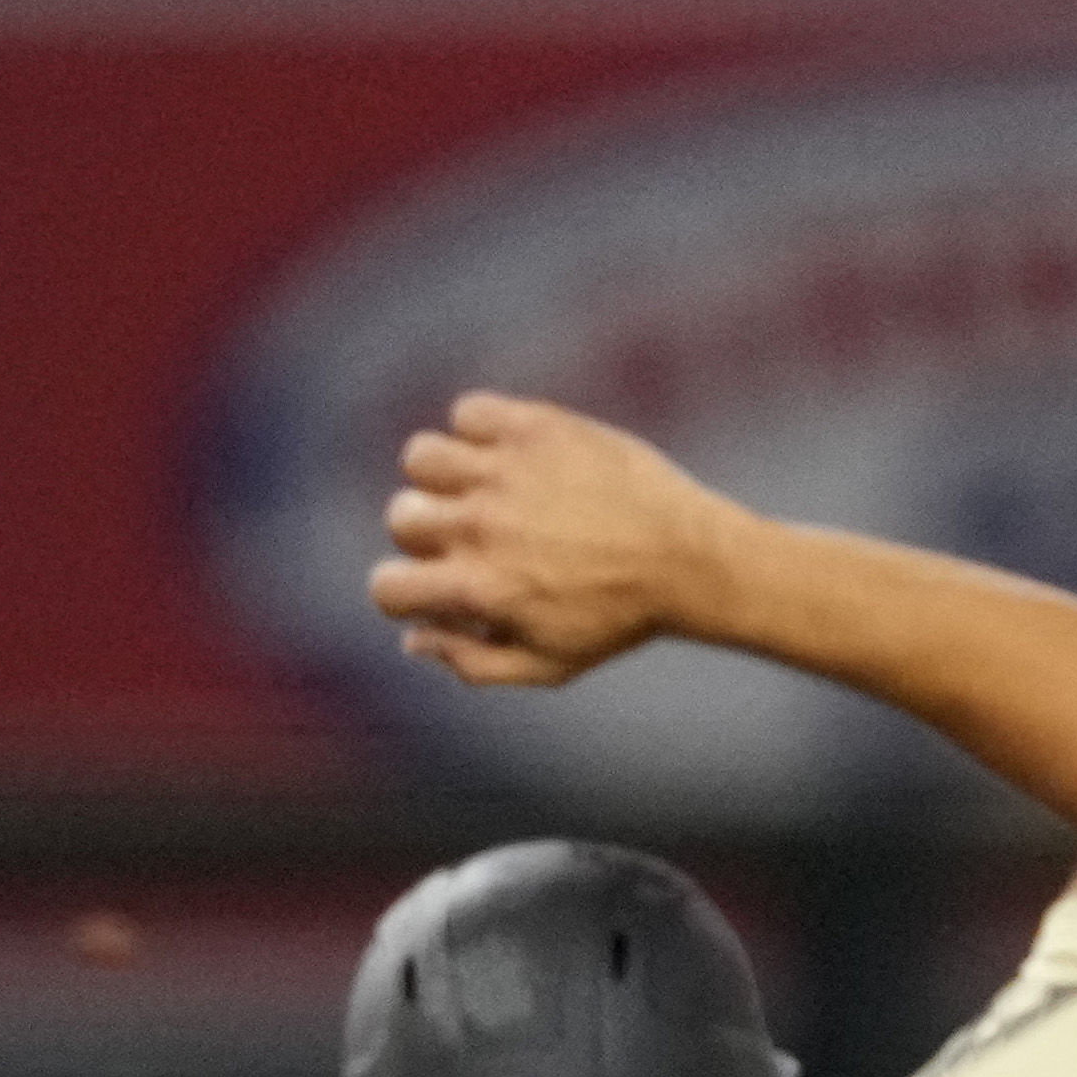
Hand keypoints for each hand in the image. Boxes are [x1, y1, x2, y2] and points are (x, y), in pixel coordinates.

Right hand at [370, 391, 752, 690]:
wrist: (691, 559)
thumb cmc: (620, 619)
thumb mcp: (548, 665)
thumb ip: (472, 663)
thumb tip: (413, 639)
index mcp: (478, 589)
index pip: (385, 586)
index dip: (405, 592)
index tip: (439, 586)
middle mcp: (481, 526)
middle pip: (401, 516)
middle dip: (428, 534)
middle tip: (477, 539)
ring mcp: (505, 472)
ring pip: (422, 456)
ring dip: (443, 475)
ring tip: (485, 489)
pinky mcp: (535, 428)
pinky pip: (469, 412)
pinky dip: (479, 429)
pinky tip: (512, 455)